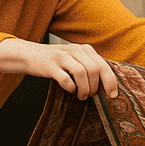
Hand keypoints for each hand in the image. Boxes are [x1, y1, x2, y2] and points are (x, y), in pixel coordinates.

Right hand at [0, 38, 118, 99]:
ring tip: (81, 96)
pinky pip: (65, 79)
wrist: (32, 55)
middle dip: (95, 87)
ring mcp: (62, 56)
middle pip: (94, 70)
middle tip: (90, 95)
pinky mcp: (51, 65)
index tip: (113, 95)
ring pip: (81, 74)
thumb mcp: (76, 59)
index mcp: (85, 49)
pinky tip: (70, 90)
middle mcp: (75, 50)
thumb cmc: (58, 61)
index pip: (103, 65)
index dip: (110, 82)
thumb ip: (90, 66)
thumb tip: (108, 85)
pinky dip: (70, 87)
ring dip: (84, 89)